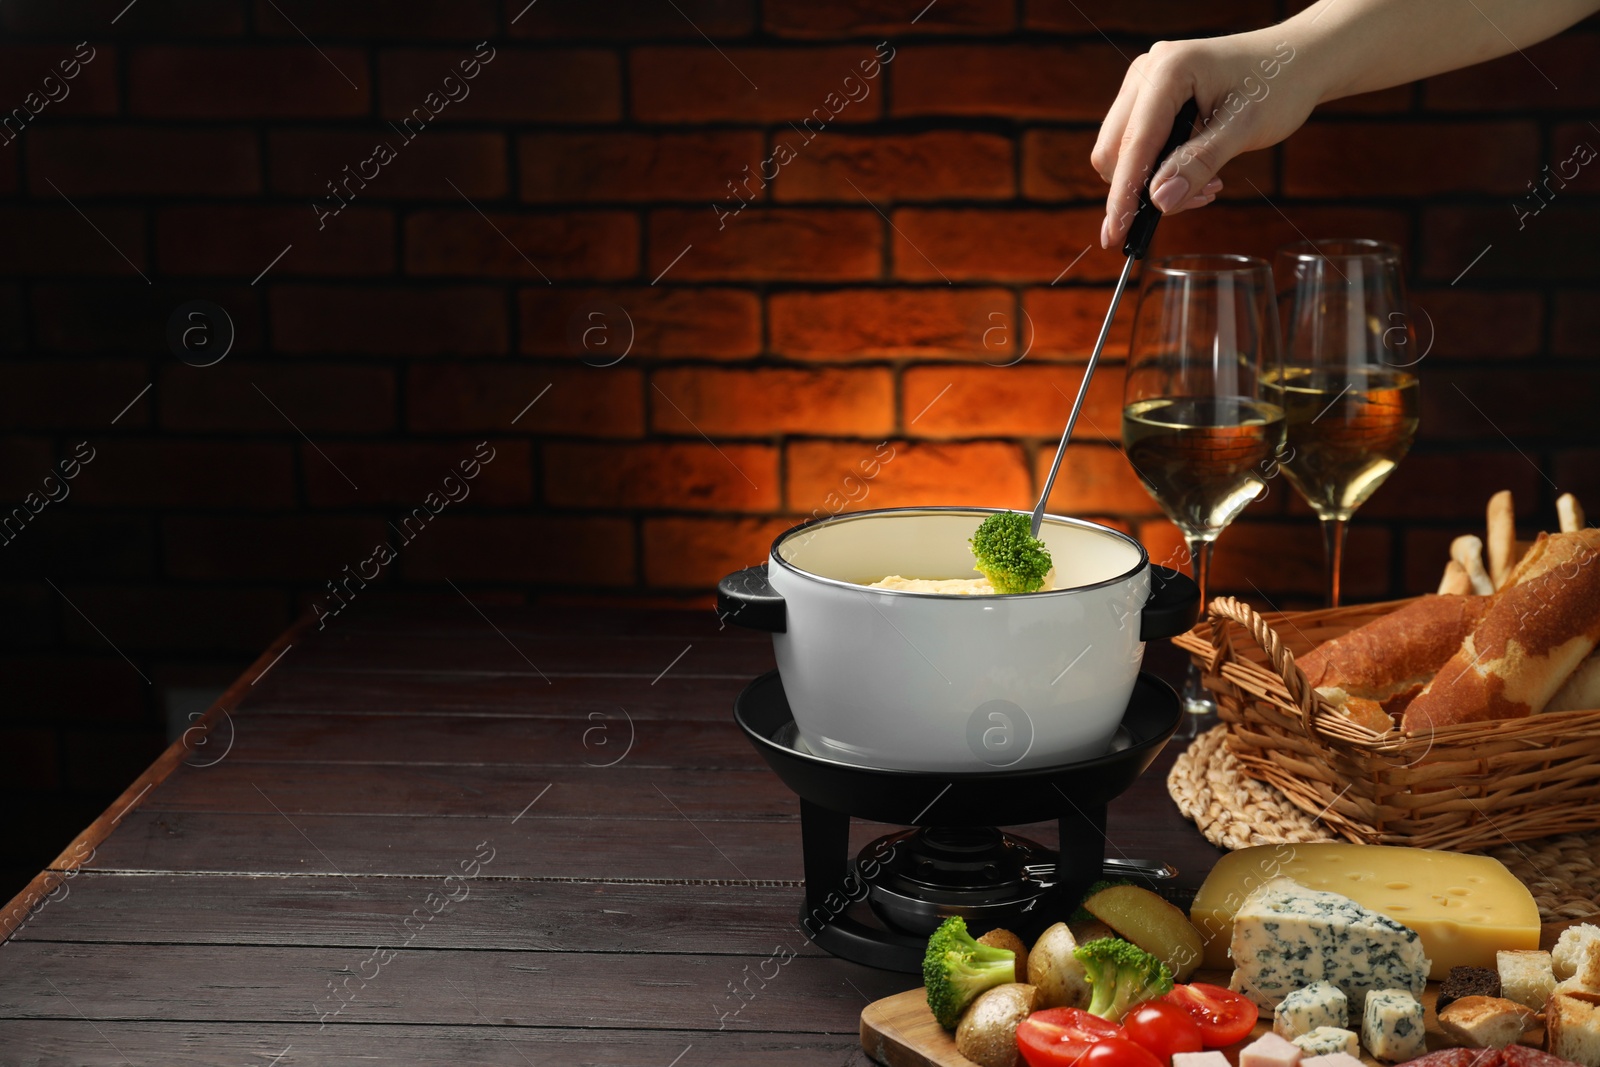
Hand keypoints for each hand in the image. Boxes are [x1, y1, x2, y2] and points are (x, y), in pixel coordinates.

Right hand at [1093, 30, 1322, 248]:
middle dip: (1141, 188)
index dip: (1123, 194)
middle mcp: (1146, 71)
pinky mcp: (1149, 98)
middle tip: (1192, 202)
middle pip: (1113, 149)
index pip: (1132, 144)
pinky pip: (1136, 144)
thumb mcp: (1244, 127)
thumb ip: (1198, 163)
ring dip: (1152, 181)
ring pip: (1120, 151)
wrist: (1296, 60)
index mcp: (1167, 70)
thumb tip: (1159, 201)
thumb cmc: (1279, 83)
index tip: (1116, 235)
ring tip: (1204, 187)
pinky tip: (1195, 174)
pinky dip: (1159, 169)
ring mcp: (1144, 83)